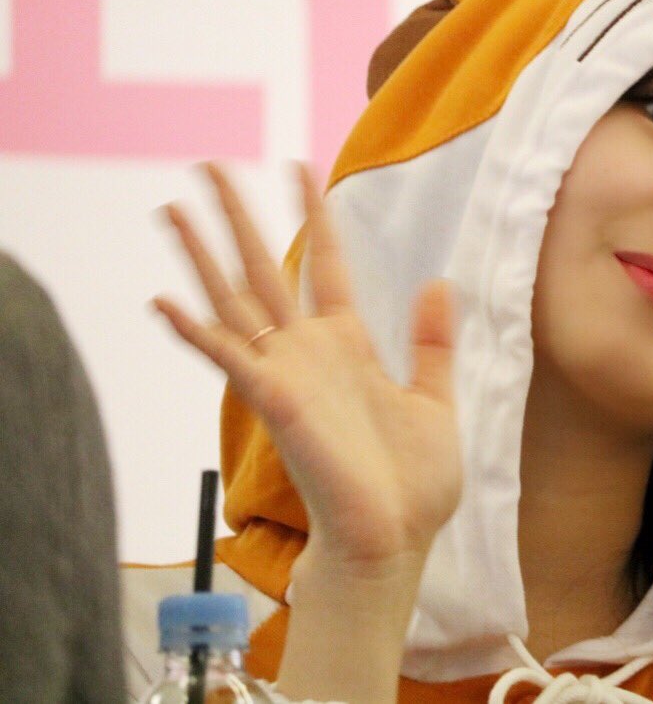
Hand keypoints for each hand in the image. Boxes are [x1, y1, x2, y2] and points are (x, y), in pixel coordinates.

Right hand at [152, 162, 461, 569]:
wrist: (396, 538)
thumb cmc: (414, 482)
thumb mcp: (436, 399)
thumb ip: (432, 342)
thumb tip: (438, 281)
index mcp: (348, 346)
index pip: (324, 265)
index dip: (313, 215)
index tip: (301, 168)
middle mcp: (309, 353)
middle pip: (262, 271)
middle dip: (237, 218)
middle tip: (209, 166)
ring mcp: (287, 376)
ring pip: (234, 302)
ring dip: (201, 256)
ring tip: (172, 209)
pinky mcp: (275, 402)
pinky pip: (226, 358)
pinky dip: (194, 330)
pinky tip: (163, 300)